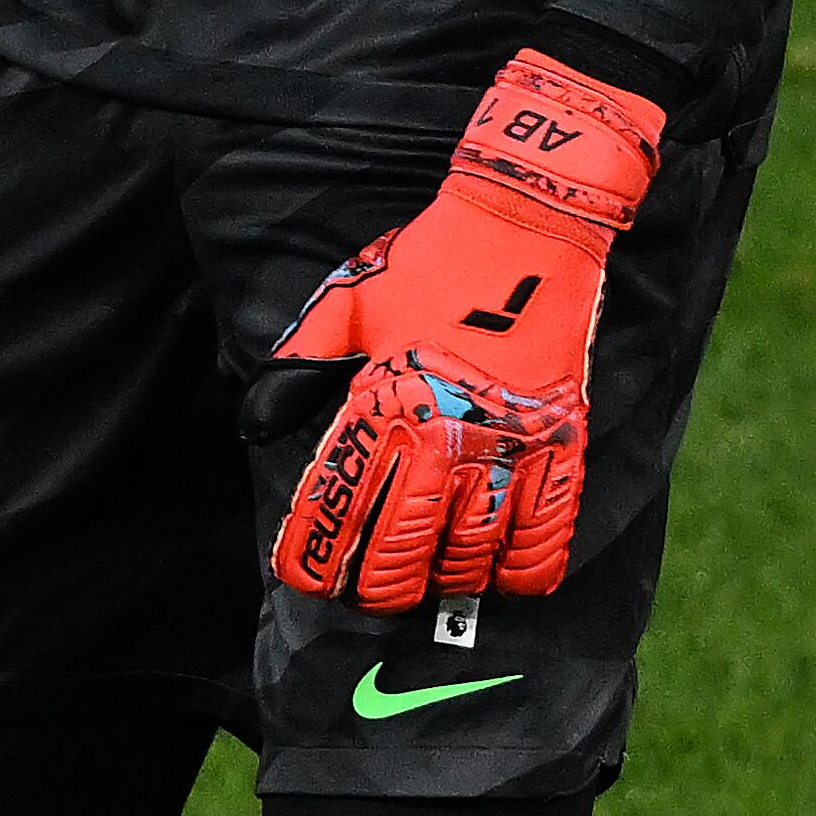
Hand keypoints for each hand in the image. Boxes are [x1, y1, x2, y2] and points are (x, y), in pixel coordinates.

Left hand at [266, 50, 662, 608]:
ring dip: (442, 583)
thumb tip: (254, 422)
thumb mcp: (348, 299)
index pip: (340, 504)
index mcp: (386, 396)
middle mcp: (445, 432)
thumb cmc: (430, 260)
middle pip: (402, 551)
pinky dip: (522, 572)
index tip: (301, 576)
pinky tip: (499, 578)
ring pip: (471, 557)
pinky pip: (546, 537)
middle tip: (360, 593)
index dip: (313, 554)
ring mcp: (509, 444)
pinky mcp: (561, 443)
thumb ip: (299, 364)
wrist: (526, 222)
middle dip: (372, 587)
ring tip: (423, 584)